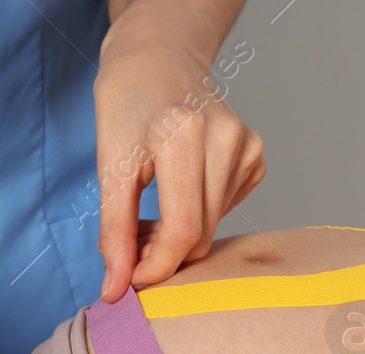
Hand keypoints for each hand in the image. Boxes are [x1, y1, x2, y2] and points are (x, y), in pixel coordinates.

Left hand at [95, 14, 265, 298]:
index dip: (155, 267)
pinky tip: (180, 190)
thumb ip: (114, 229)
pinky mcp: (255, 155)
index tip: (128, 282)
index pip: (182, 229)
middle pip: (200, 235)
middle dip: (162, 253)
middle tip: (131, 242)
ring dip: (179, 235)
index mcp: (183, 134)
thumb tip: (116, 288)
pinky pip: (225, 210)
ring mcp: (246, 145)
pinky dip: (198, 214)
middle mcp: (225, 138)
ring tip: (151, 211)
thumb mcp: (109, 162)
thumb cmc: (127, 100)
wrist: (158, 55)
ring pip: (213, 228)